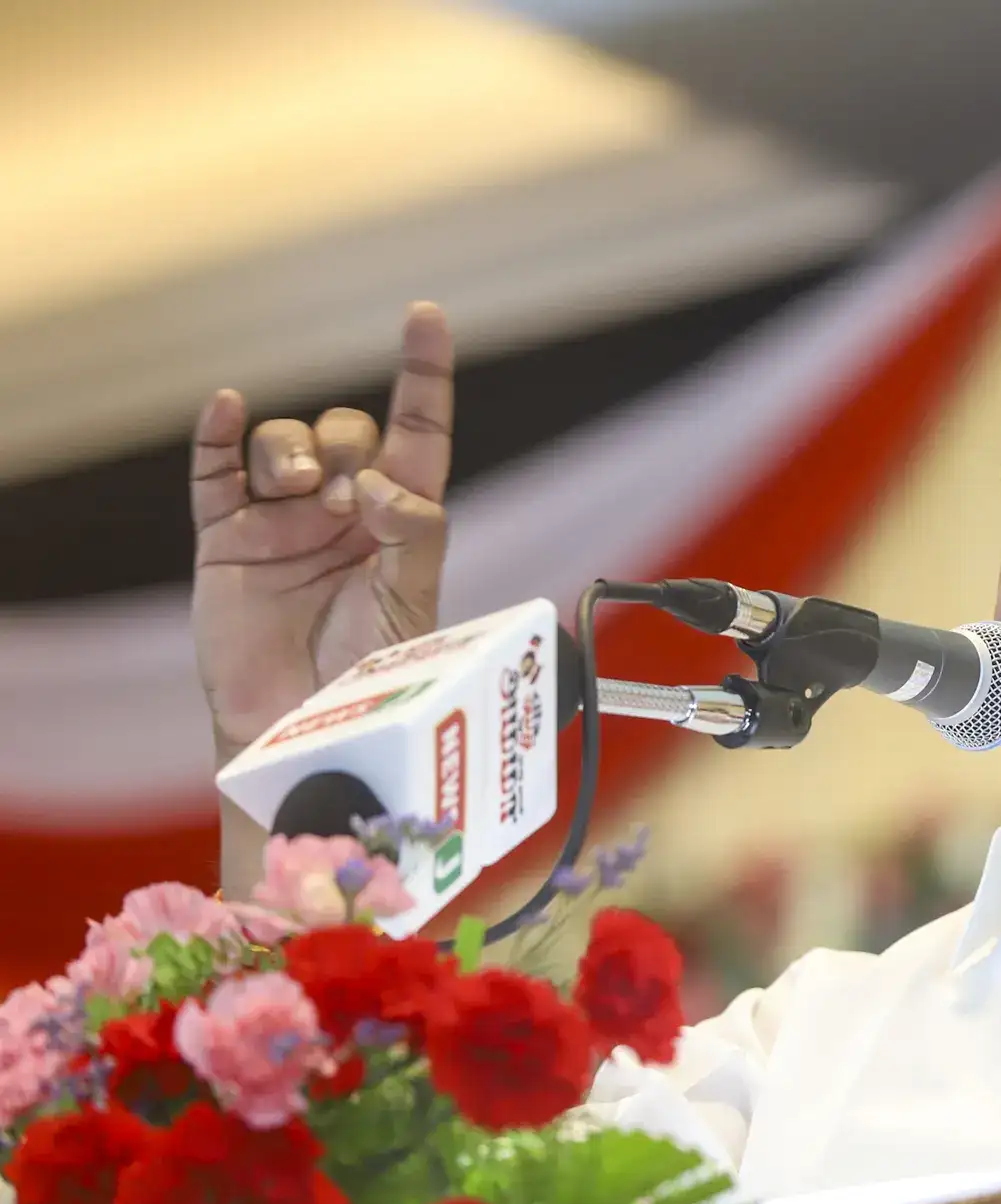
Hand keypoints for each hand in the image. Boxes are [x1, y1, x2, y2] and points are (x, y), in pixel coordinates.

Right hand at [192, 303, 454, 759]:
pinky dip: (217, 434)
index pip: (418, 430)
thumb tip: (380, 482)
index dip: (423, 373)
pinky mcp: (226, 536)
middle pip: (347, 429)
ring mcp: (281, 517)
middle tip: (347, 498)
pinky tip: (224, 408)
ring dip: (292, 447)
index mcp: (398, 517)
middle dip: (349, 443)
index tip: (424, 315)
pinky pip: (214, 470)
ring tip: (301, 490)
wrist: (302, 728)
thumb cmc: (368, 674)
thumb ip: (414, 535)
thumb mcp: (412, 604)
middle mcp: (342, 507)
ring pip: (284, 440)